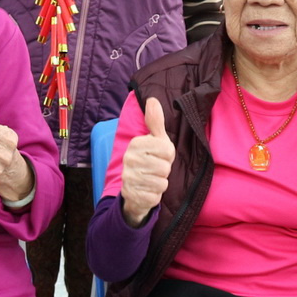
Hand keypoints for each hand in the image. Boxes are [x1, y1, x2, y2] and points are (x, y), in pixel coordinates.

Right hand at [119, 98, 174, 227]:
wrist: (134, 189)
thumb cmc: (150, 161)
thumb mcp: (155, 140)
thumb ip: (155, 121)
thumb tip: (152, 99)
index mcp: (136, 143)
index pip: (168, 150)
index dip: (168, 156)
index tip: (160, 157)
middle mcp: (129, 159)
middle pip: (165, 168)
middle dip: (164, 171)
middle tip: (155, 170)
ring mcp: (129, 177)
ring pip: (161, 182)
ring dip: (160, 184)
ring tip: (151, 180)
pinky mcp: (131, 194)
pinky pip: (155, 196)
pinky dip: (155, 196)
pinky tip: (147, 191)